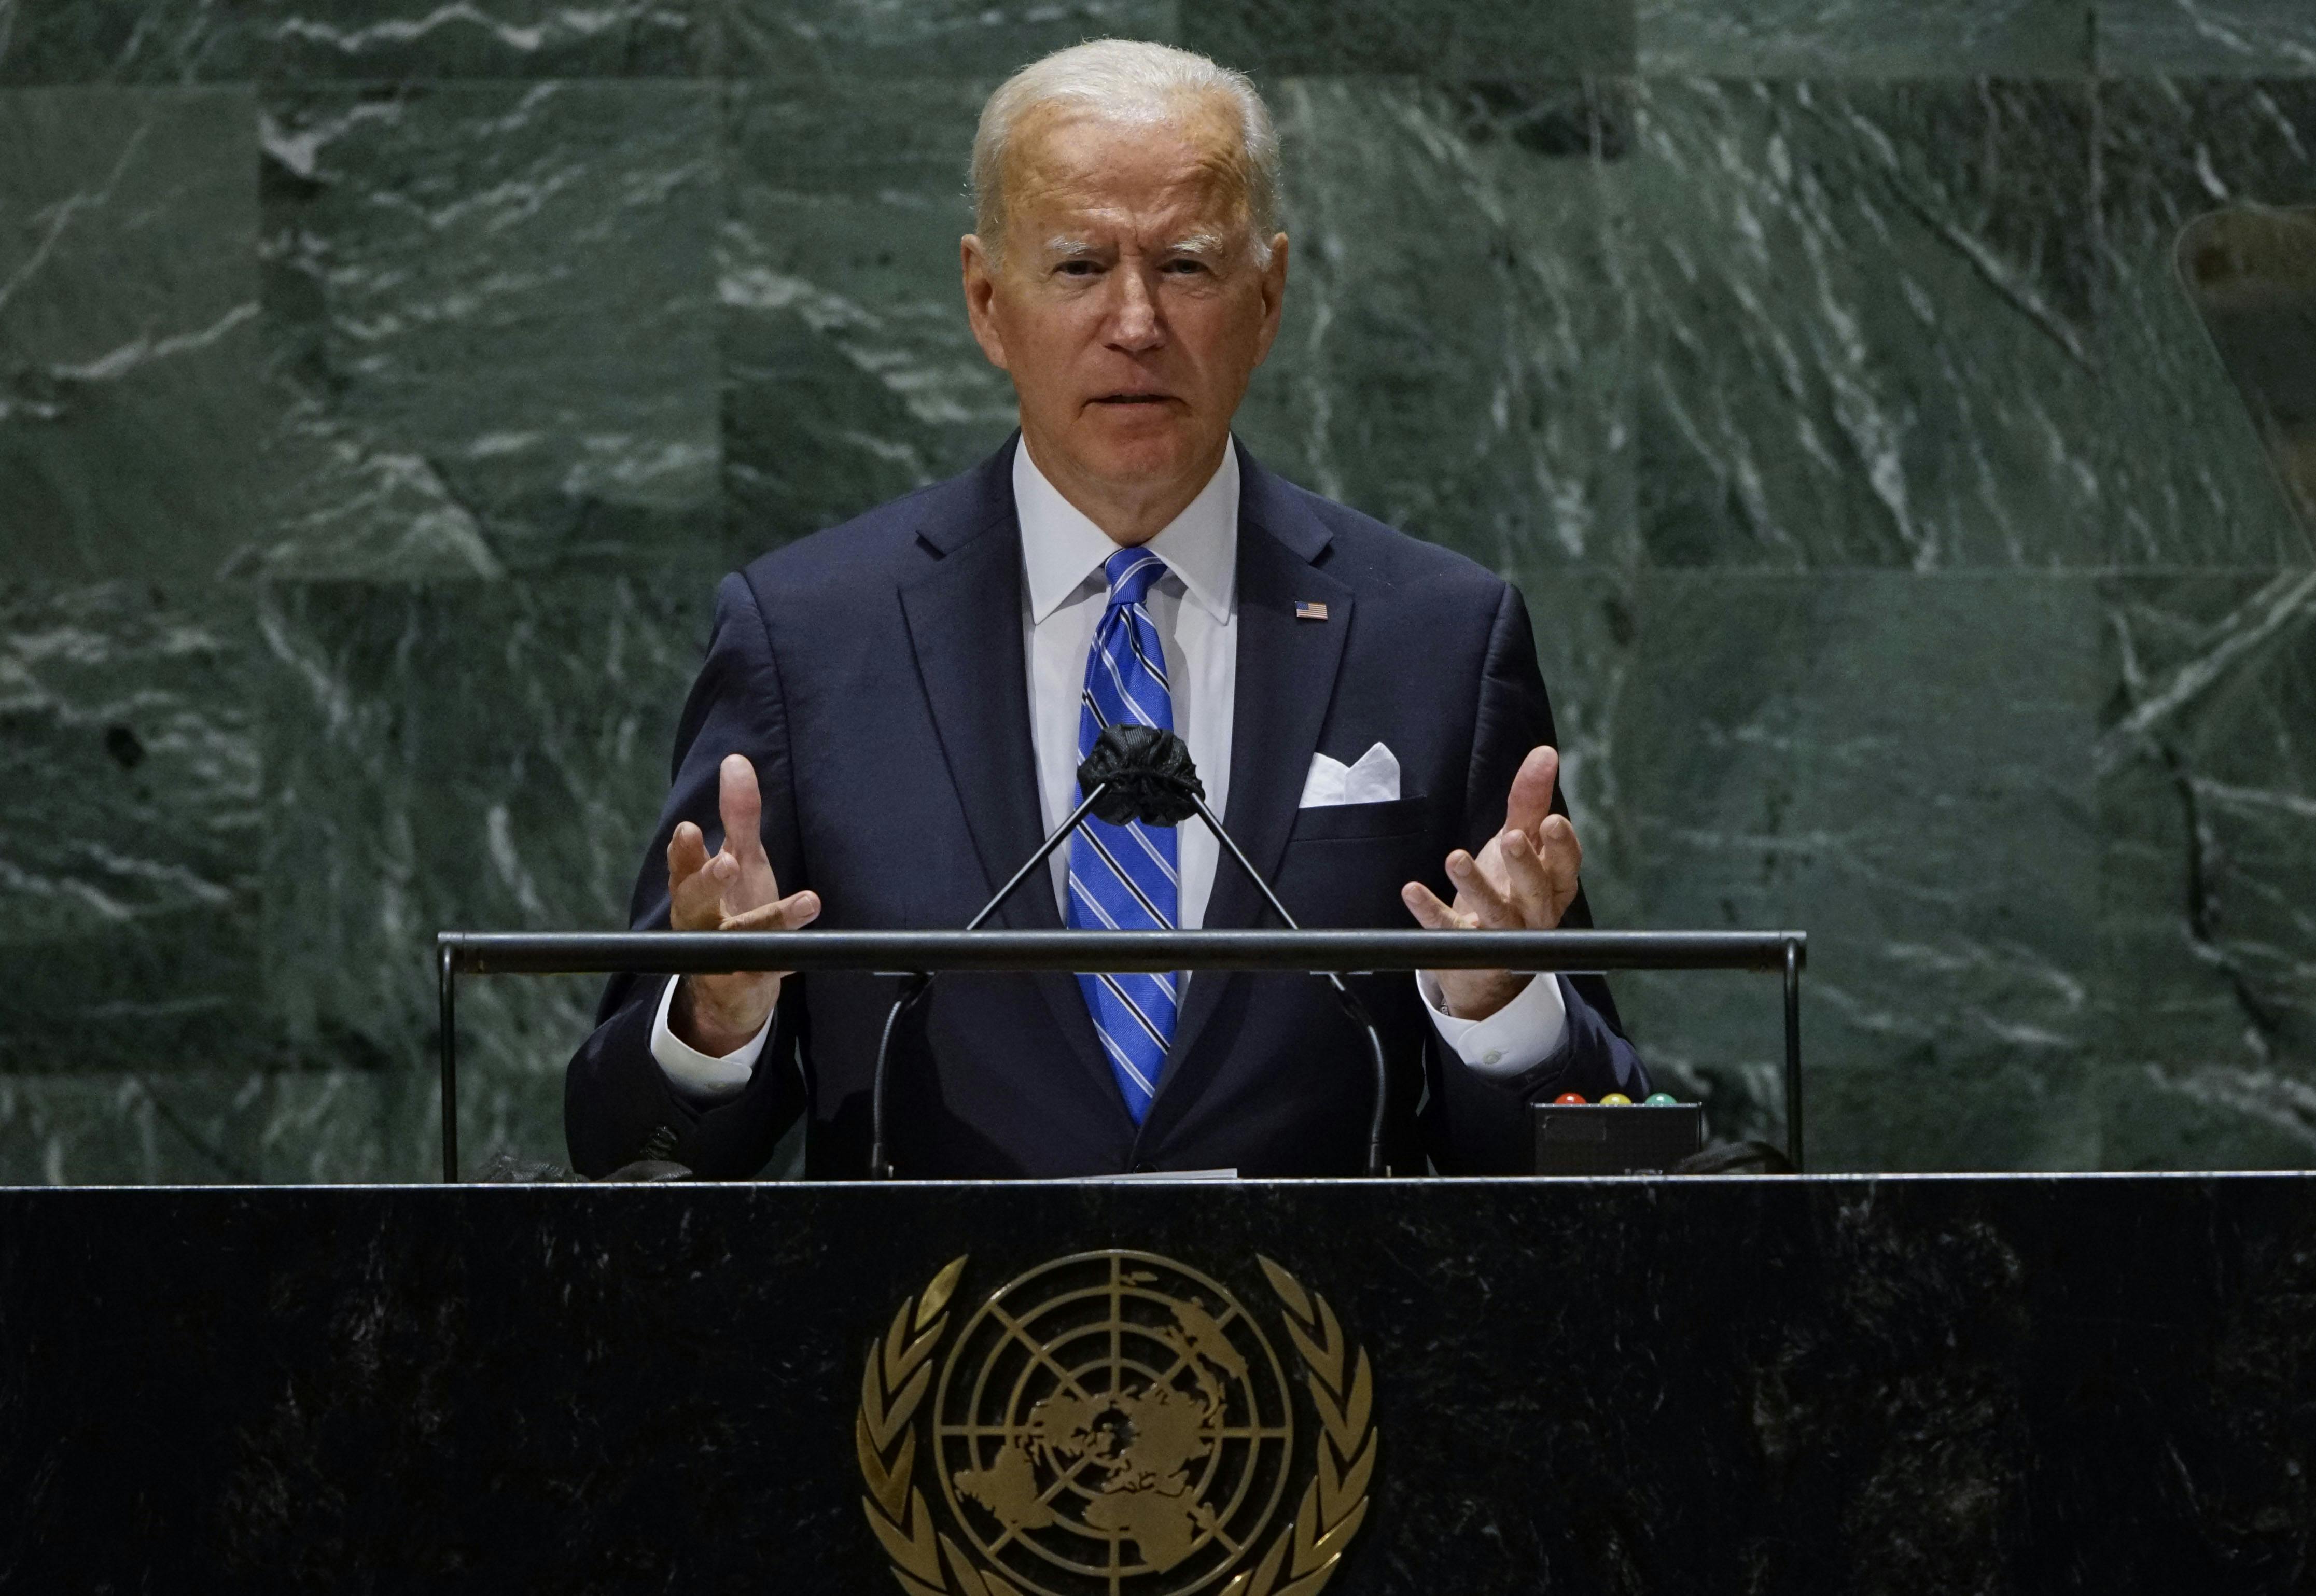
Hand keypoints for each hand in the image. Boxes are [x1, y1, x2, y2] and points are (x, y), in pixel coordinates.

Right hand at [666, 754, 819, 1054]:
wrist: (731, 985)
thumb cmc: (734, 907)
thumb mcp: (741, 859)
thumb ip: (739, 815)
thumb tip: (736, 761)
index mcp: (692, 887)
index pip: (682, 864)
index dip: (683, 850)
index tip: (690, 828)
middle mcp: (700, 920)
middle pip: (693, 901)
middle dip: (707, 881)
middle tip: (726, 863)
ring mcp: (721, 954)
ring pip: (737, 938)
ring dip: (770, 920)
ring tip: (807, 902)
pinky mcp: (747, 980)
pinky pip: (766, 970)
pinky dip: (786, 961)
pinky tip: (805, 954)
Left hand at [1401, 744, 1580, 1021]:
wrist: (1487, 962)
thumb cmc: (1510, 888)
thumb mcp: (1520, 843)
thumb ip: (1530, 802)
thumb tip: (1544, 753)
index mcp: (1553, 886)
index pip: (1565, 866)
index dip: (1561, 847)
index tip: (1553, 820)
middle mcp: (1534, 913)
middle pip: (1535, 890)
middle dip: (1524, 865)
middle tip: (1512, 837)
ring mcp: (1501, 936)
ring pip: (1494, 913)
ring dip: (1476, 886)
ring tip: (1455, 858)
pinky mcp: (1466, 951)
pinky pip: (1449, 932)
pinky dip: (1431, 911)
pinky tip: (1412, 891)